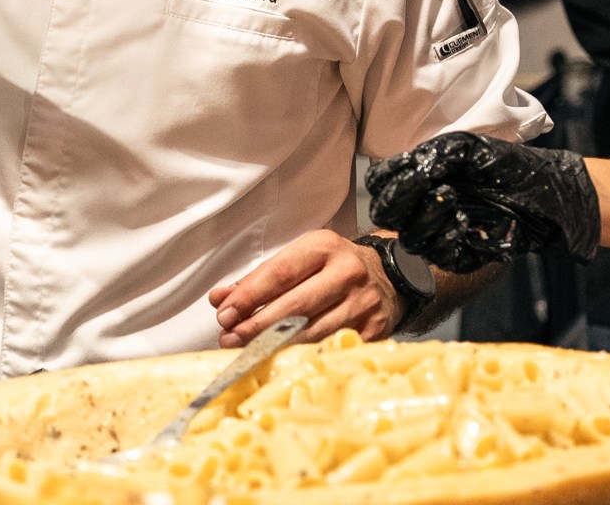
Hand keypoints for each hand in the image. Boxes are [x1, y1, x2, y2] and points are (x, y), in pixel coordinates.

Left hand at [208, 230, 399, 347]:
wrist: (389, 276)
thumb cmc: (333, 266)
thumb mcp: (301, 259)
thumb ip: (260, 279)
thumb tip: (220, 299)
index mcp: (324, 247)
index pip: (281, 272)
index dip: (250, 295)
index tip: (225, 313)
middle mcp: (346, 273)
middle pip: (295, 306)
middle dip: (257, 325)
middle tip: (229, 338)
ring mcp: (362, 304)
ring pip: (312, 332)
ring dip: (275, 346)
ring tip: (246, 352)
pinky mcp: (373, 331)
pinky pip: (331, 348)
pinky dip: (303, 356)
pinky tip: (281, 361)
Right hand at [365, 132, 599, 273]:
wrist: (543, 192)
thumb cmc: (503, 164)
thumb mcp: (464, 148)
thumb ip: (431, 157)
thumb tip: (408, 172)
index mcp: (416, 176)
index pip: (379, 183)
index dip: (387, 181)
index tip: (412, 171)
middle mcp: (421, 205)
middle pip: (384, 214)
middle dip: (400, 202)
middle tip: (426, 186)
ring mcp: (438, 232)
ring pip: (409, 238)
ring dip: (426, 217)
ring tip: (453, 199)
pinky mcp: (459, 256)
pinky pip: (437, 256)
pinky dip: (446, 238)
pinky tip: (464, 222)